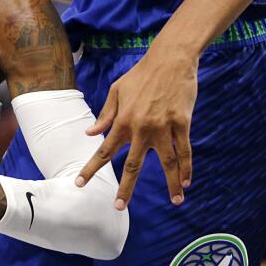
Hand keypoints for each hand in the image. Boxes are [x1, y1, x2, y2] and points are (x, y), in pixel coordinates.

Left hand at [76, 49, 195, 208]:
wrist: (170, 58)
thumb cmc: (142, 74)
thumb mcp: (117, 89)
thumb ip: (105, 114)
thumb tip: (90, 133)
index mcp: (122, 120)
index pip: (104, 150)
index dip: (91, 168)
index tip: (79, 184)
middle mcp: (141, 127)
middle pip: (132, 165)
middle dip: (126, 188)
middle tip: (119, 207)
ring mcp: (163, 126)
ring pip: (166, 163)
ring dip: (171, 184)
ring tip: (176, 201)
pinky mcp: (181, 122)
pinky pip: (184, 150)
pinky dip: (186, 167)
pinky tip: (186, 181)